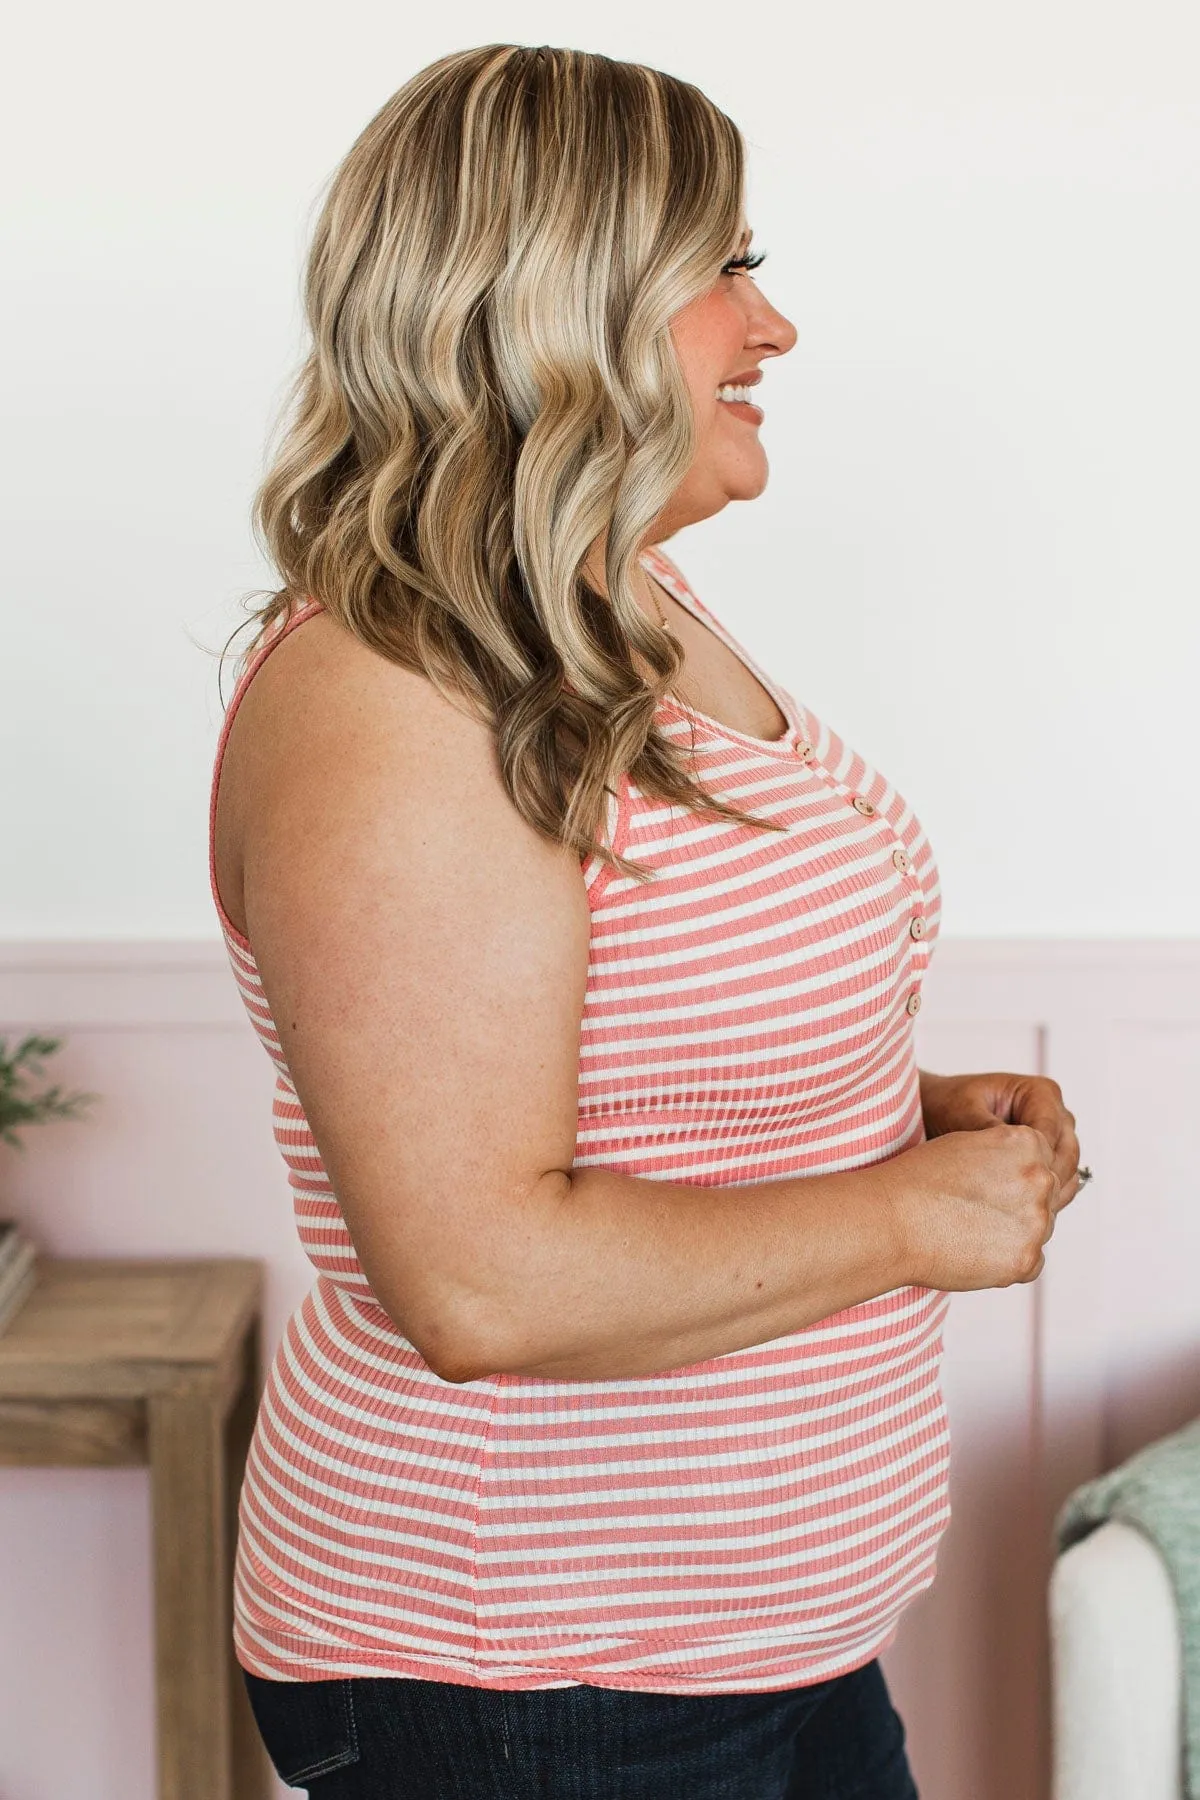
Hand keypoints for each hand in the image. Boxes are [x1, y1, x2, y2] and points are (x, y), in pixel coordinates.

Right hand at [884, 1122, 1064, 1291]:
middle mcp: (1040, 1179)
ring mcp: (1037, 1222)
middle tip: (977, 1211)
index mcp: (1027, 1143)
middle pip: (1045, 1196)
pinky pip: (1031, 1262)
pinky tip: (975, 1249)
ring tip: (971, 1230)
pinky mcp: (1026, 1259)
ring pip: (1039, 1230)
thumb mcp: (969, 1144)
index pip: (1042, 1161)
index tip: (990, 1186)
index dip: (1014, 1176)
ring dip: (1014, 1232)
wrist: (891, 1220)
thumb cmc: (918, 1180)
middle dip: (1019, 1204)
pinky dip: (1008, 1260)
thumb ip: (1007, 1155)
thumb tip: (1029, 1177)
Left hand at [918, 1069, 1082, 1204]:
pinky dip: (1044, 1197)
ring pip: (1066, 1172)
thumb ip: (989, 1131)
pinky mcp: (1047, 1157)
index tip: (1014, 1186)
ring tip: (1016, 1211)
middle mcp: (1054, 1113)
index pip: (1052, 1133)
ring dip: (1048, 1193)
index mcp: (1040, 1093)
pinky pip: (1057, 1181)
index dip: (1036, 1161)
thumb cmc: (947, 1103)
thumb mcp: (962, 1112)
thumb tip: (1011, 1158)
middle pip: (1067, 1154)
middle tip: (1019, 1206)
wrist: (936, 1109)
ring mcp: (1055, 1136)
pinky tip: (1018, 1211)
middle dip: (1045, 1181)